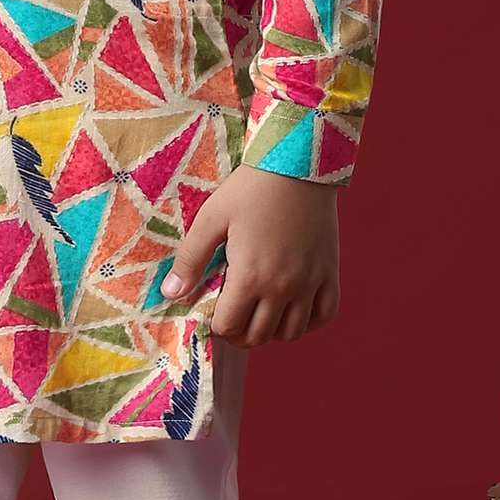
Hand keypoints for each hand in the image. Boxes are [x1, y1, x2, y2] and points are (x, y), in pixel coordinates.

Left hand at [161, 167, 340, 345]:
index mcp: (250, 276)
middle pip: (258, 336)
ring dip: (272, 332)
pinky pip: (325, 315)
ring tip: (260, 315)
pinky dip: (309, 323)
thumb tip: (169, 293)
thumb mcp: (211, 218)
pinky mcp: (330, 272)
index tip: (213, 313)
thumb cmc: (250, 189)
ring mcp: (310, 282)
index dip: (216, 326)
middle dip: (239, 334)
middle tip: (232, 318)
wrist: (298, 164)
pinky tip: (294, 312)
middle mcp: (282, 287)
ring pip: (292, 333)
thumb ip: (191, 259)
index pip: (230, 326)